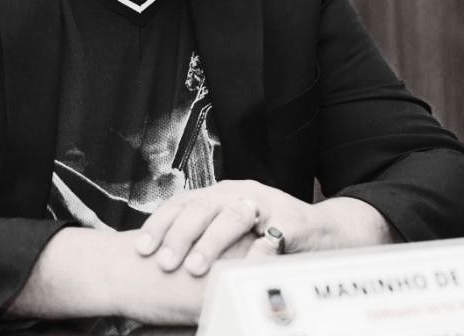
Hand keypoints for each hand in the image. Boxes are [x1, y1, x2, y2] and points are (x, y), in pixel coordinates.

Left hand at [134, 180, 313, 276]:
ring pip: (232, 216)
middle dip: (179, 235)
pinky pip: (269, 237)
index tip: (141, 248)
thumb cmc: (267, 233)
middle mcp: (238, 193)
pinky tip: (239, 270)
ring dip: (211, 243)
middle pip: (201, 206)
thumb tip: (161, 255)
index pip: (181, 203)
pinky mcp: (290, 221)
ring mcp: (264, 204)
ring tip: (195, 268)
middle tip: (165, 262)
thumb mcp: (229, 229)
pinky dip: (253, 254)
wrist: (321, 232)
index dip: (159, 225)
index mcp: (218, 194)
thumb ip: (202, 235)